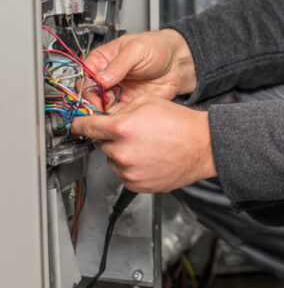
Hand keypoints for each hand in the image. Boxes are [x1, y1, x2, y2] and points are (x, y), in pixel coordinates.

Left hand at [71, 97, 215, 192]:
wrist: (202, 146)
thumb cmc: (180, 124)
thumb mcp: (147, 102)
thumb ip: (120, 109)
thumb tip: (104, 114)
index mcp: (121, 129)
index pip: (86, 127)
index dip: (79, 124)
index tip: (76, 125)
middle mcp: (121, 153)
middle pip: (100, 144)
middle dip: (111, 137)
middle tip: (132, 132)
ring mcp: (129, 171)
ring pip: (112, 160)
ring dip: (121, 153)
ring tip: (145, 145)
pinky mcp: (137, 185)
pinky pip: (124, 174)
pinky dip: (131, 167)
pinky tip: (148, 157)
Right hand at [82, 29, 196, 107]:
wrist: (178, 61)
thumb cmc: (157, 47)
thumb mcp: (136, 50)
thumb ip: (118, 65)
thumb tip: (101, 79)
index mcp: (102, 60)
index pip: (85, 77)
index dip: (87, 88)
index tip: (94, 97)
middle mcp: (106, 78)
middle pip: (89, 95)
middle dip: (93, 103)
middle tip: (102, 108)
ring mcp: (116, 92)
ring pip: (100, 108)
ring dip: (104, 113)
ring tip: (113, 112)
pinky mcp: (127, 104)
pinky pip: (116, 114)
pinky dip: (116, 118)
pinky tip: (122, 116)